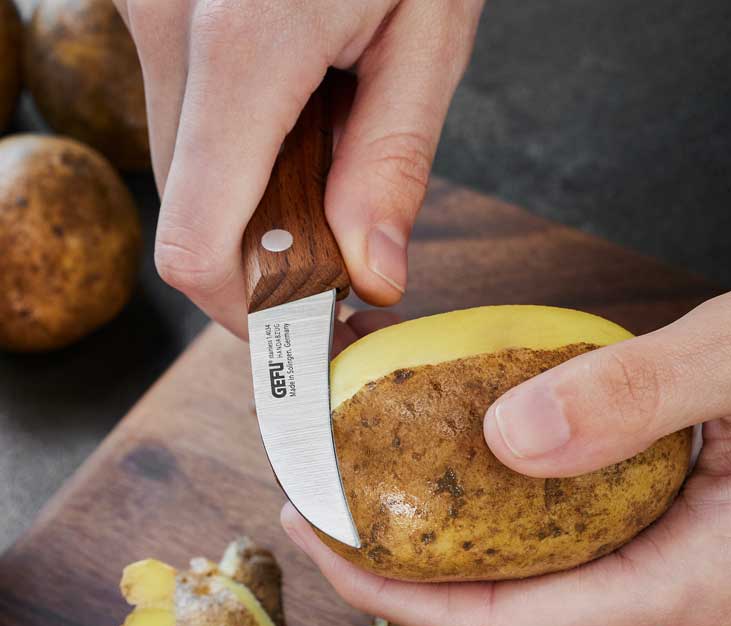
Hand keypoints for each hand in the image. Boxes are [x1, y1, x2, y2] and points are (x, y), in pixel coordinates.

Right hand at [116, 0, 483, 334]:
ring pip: (182, 167)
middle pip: (187, 215)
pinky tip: (299, 120)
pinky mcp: (150, 1)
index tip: (308, 331)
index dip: (247, 315)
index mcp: (245, 42)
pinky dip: (238, 150)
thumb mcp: (429, 31)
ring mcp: (144, 8)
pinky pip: (183, 114)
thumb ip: (393, 163)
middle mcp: (167, 25)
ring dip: (250, 205)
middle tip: (341, 265)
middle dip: (261, 264)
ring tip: (333, 177)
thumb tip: (371, 275)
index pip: (197, 244)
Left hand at [282, 224, 730, 625]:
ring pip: (538, 577)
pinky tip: (461, 466)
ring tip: (370, 485)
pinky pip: (570, 542)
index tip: (320, 532)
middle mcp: (682, 594)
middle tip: (325, 499)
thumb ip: (633, 396)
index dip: (401, 588)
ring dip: (451, 540)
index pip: (511, 620)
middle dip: (410, 567)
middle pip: (512, 610)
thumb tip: (506, 435)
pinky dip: (504, 513)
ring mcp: (683, 566)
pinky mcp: (681, 529)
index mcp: (695, 578)